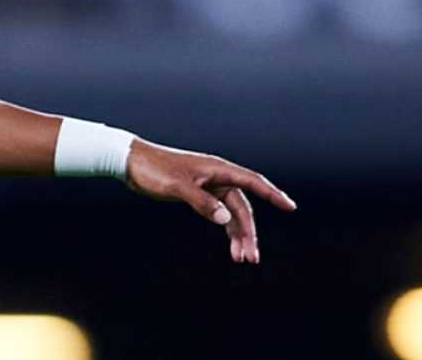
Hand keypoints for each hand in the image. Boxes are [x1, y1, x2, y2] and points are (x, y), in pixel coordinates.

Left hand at [124, 139, 296, 263]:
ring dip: (237, 234)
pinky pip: (219, 213)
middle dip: (248, 232)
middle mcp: (217, 177)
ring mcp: (208, 186)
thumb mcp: (178, 186)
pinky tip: (229, 245)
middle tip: (251, 258)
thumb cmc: (153, 169)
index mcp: (218, 169)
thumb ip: (202, 202)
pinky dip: (224, 228)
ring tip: (241, 259)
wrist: (130, 162)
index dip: (273, 194)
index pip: (253, 182)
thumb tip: (226, 219)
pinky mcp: (198, 194)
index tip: (290, 207)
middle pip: (242, 207)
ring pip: (232, 213)